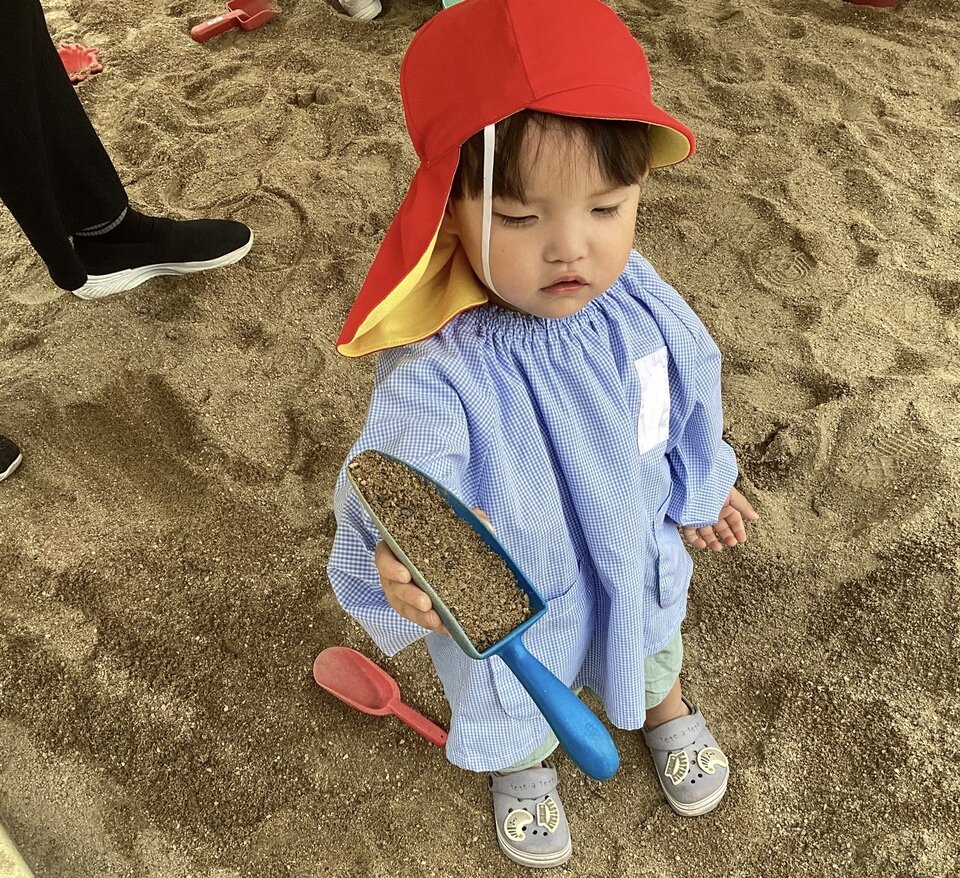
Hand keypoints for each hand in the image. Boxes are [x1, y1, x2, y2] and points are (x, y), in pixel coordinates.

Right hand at [373, 508, 490, 633]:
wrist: (455, 555)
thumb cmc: (447, 537)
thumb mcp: (457, 526)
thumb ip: (469, 521)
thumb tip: (483, 522)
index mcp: (398, 547)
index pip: (383, 556)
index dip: (390, 567)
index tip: (405, 575)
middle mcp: (395, 571)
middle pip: (393, 586)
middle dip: (409, 596)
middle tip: (426, 603)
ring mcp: (403, 592)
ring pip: (404, 606)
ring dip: (418, 616)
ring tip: (436, 621)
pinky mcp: (415, 608)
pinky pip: (419, 619)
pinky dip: (432, 625)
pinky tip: (447, 629)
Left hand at [681, 486, 757, 551]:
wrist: (692, 483)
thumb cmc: (713, 486)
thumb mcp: (731, 496)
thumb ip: (744, 507)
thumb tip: (756, 517)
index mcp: (724, 506)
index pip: (733, 520)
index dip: (738, 530)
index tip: (742, 540)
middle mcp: (712, 512)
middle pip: (721, 528)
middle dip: (727, 536)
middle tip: (731, 543)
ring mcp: (699, 517)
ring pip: (706, 533)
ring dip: (712, 542)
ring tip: (718, 548)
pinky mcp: (687, 521)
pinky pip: (690, 534)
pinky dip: (696, 541)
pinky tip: (703, 545)